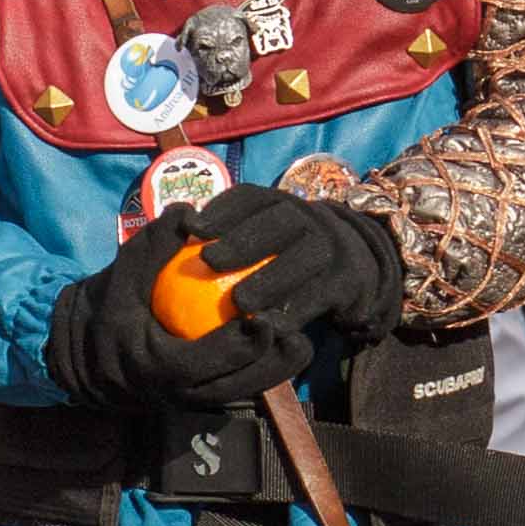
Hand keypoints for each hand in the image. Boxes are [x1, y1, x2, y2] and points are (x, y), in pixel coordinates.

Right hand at [46, 210, 311, 412]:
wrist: (93, 353)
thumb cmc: (112, 306)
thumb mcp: (123, 275)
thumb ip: (154, 245)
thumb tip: (188, 211)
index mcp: (157, 367)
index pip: (206, 362)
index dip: (242, 344)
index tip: (266, 315)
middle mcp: (179, 393)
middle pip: (239, 386)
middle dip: (273, 361)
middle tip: (297, 328)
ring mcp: (195, 400)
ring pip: (248, 392)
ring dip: (278, 366)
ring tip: (301, 333)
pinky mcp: (207, 397)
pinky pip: (245, 386)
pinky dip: (268, 367)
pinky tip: (289, 336)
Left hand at [189, 185, 405, 355]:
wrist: (352, 275)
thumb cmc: (283, 263)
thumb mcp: (257, 243)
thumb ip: (222, 238)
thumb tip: (172, 232)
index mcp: (280, 206)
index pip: (250, 198)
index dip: (222, 209)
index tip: (191, 227)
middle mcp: (310, 218)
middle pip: (282, 219)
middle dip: (245, 237)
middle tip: (209, 261)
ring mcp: (334, 246)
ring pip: (307, 255)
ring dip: (273, 277)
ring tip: (241, 304)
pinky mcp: (350, 277)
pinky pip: (324, 292)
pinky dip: (298, 309)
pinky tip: (270, 327)